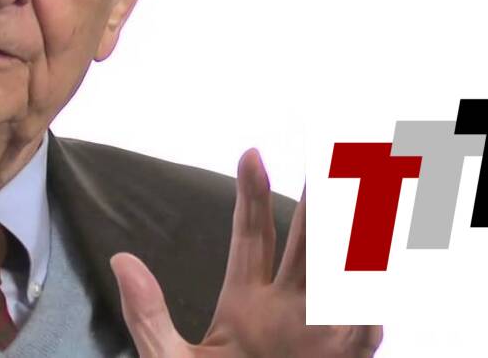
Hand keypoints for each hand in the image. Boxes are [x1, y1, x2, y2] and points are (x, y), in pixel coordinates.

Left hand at [110, 149, 381, 357]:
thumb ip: (148, 315)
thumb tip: (121, 259)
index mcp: (245, 301)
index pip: (252, 235)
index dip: (251, 193)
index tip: (250, 152)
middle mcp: (287, 308)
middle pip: (307, 241)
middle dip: (320, 200)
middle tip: (332, 151)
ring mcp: (318, 335)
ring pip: (341, 275)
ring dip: (354, 240)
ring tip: (362, 199)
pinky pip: (362, 337)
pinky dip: (366, 319)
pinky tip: (365, 300)